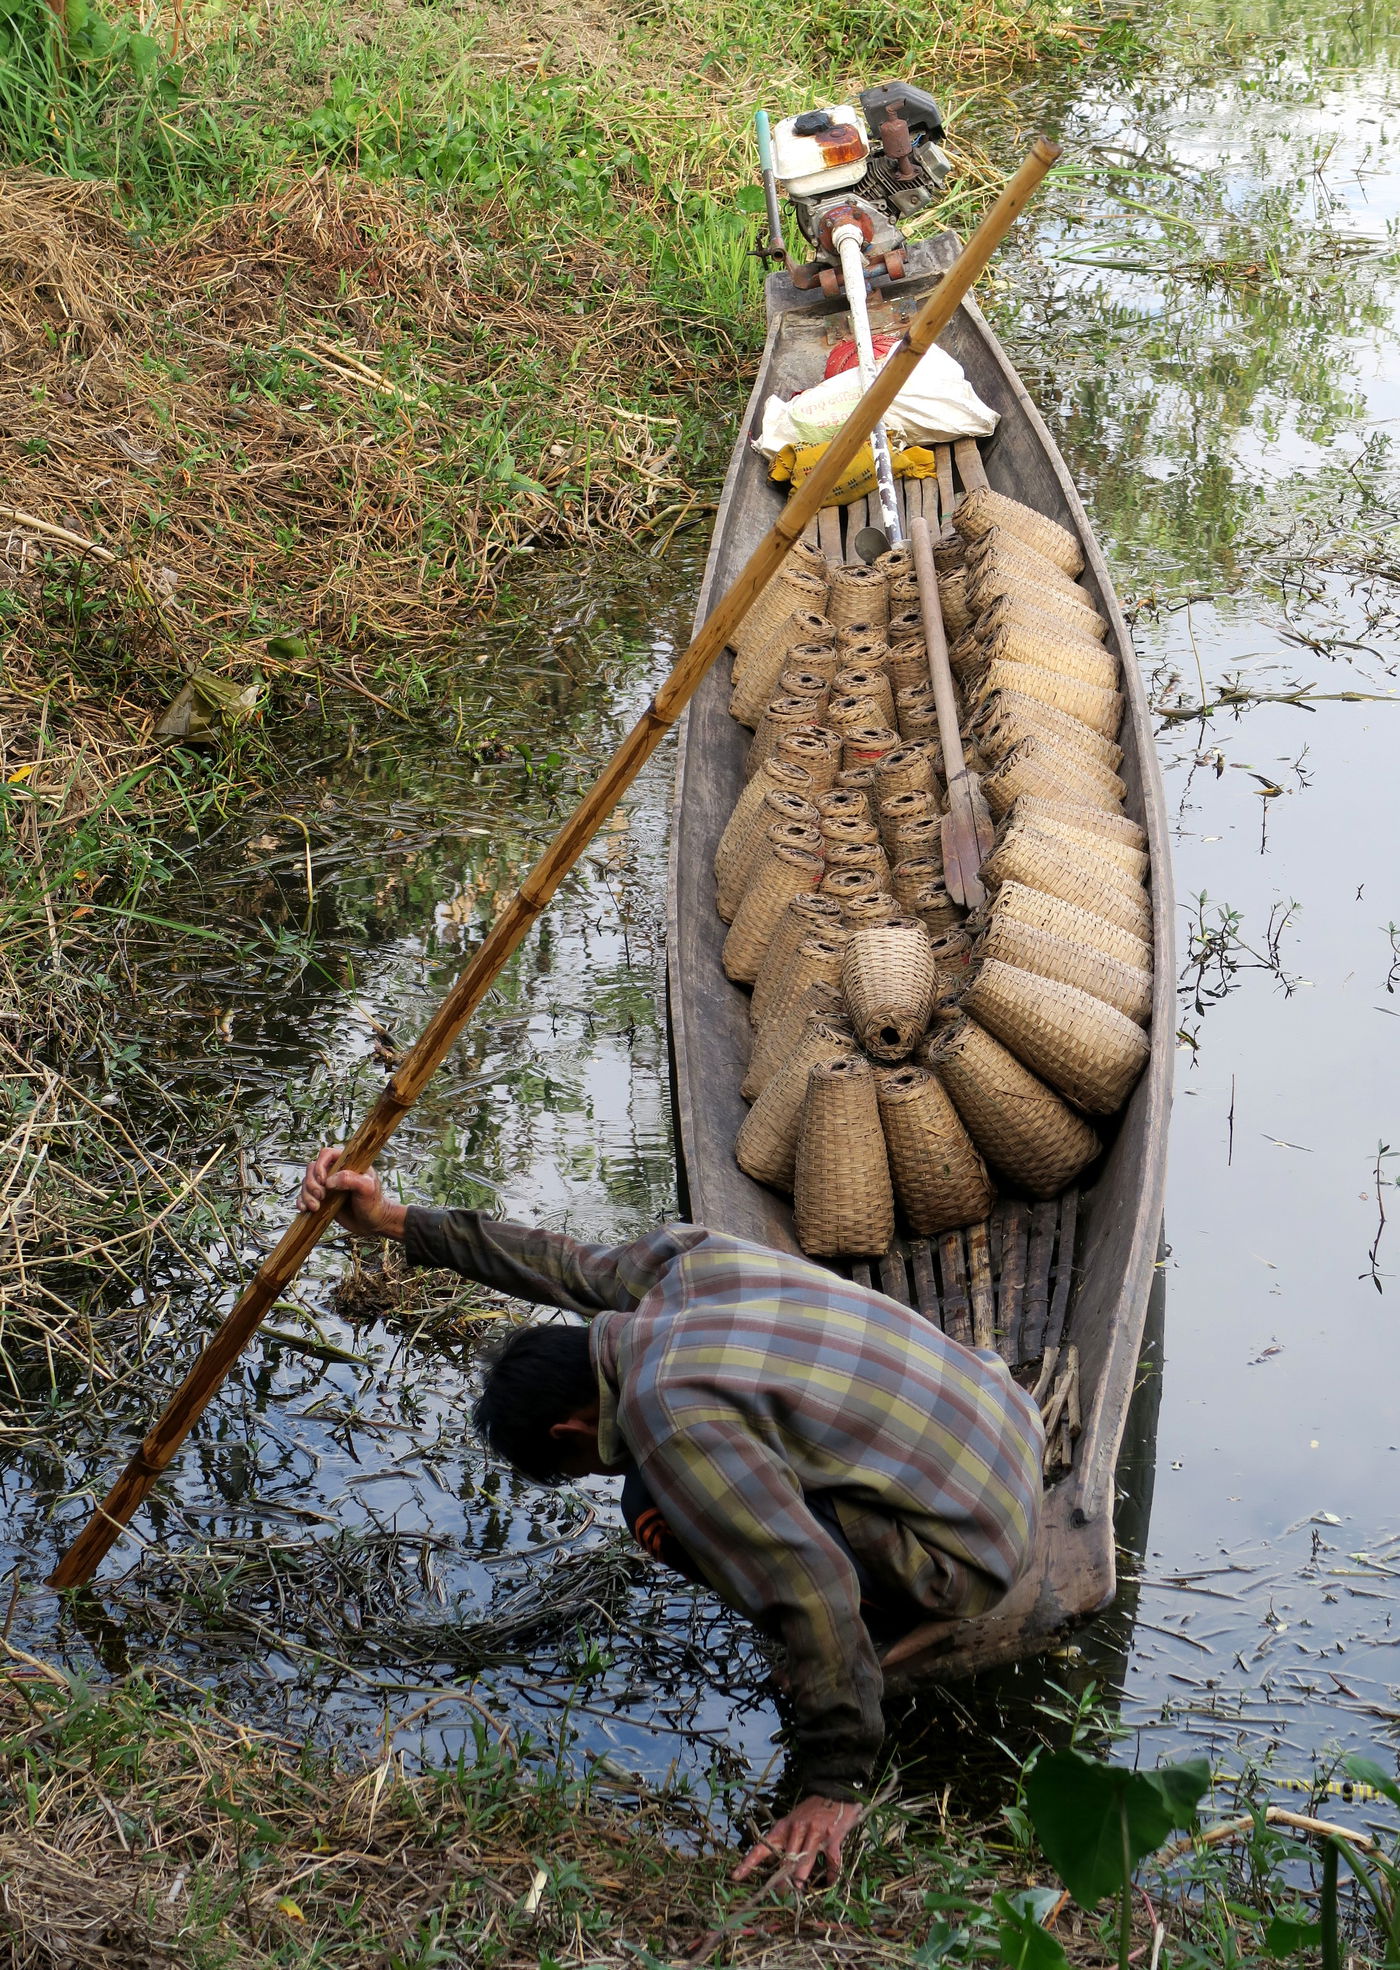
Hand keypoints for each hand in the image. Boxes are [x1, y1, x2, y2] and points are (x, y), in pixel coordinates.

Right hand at [297, 1146, 406, 1240]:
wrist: (372, 1223)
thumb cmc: (374, 1203)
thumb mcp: (367, 1188)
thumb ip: (351, 1180)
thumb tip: (329, 1181)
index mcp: (347, 1163)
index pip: (327, 1154)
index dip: (320, 1165)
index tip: (323, 1180)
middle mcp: (335, 1172)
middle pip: (312, 1169)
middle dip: (311, 1183)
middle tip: (320, 1196)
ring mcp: (327, 1185)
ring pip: (307, 1183)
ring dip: (306, 1194)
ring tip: (315, 1207)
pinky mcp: (322, 1199)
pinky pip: (305, 1196)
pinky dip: (302, 1201)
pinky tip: (305, 1209)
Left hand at [732, 1794, 864, 1892]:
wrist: (834, 1793)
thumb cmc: (811, 1811)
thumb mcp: (793, 1821)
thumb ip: (786, 1842)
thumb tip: (779, 1869)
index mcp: (783, 1827)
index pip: (762, 1847)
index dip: (748, 1862)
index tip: (735, 1875)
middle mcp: (796, 1829)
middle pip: (785, 1860)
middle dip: (781, 1880)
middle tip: (779, 1894)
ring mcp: (814, 1832)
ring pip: (805, 1860)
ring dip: (801, 1877)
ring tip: (798, 1890)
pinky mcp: (831, 1836)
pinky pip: (831, 1860)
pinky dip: (831, 1873)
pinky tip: (830, 1883)